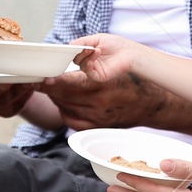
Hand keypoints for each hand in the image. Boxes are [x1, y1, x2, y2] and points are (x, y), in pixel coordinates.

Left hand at [38, 69, 163, 129]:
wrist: (152, 104)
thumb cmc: (133, 81)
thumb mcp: (113, 68)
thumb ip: (88, 67)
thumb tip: (63, 64)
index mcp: (101, 86)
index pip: (66, 83)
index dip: (49, 80)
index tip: (38, 76)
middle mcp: (98, 105)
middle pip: (61, 96)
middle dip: (49, 87)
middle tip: (40, 79)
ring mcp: (97, 118)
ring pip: (64, 107)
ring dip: (56, 97)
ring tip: (54, 87)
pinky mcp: (97, 127)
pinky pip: (71, 121)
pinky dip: (64, 111)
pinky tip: (64, 102)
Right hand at [66, 33, 143, 85]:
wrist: (129, 52)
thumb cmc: (115, 44)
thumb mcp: (97, 38)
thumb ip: (83, 41)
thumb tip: (69, 44)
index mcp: (88, 52)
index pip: (75, 52)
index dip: (73, 49)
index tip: (73, 45)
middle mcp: (90, 61)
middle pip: (76, 59)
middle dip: (79, 52)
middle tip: (87, 47)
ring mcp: (94, 69)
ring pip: (80, 65)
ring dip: (86, 56)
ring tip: (97, 50)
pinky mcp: (98, 76)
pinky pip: (88, 73)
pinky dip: (88, 65)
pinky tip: (94, 59)